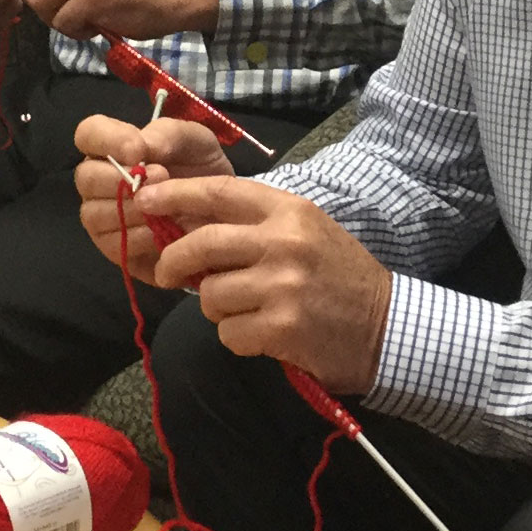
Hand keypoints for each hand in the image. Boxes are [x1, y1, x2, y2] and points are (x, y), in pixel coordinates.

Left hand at [72, 115, 388, 393]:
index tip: (144, 200)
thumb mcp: (304, 231)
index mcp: (288, 210)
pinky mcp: (282, 326)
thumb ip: (252, 225)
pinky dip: (238, 338)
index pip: (216, 192)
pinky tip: (265, 335)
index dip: (173, 195)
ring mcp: (282, 284)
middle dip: (173, 262)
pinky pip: (228, 333)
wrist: (387, 327)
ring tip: (248, 311)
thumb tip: (183, 225)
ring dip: (218, 309)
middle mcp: (284, 241)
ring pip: (210, 294)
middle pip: (200, 244)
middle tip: (169, 274)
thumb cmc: (339, 277)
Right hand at [74, 112, 239, 280]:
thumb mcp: (196, 141)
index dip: (106, 140)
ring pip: (96, 213)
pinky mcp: (115, 248)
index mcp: (112, 147)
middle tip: (161, 177)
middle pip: (86, 177)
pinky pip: (116, 243)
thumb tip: (142, 148)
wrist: (222, 214)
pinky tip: (165, 231)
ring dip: (135, 209)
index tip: (138, 150)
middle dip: (122, 178)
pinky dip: (142, 236)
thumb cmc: (202, 170)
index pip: (88, 133)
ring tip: (168, 206)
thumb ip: (168, 134)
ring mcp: (102, 216)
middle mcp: (98, 181)